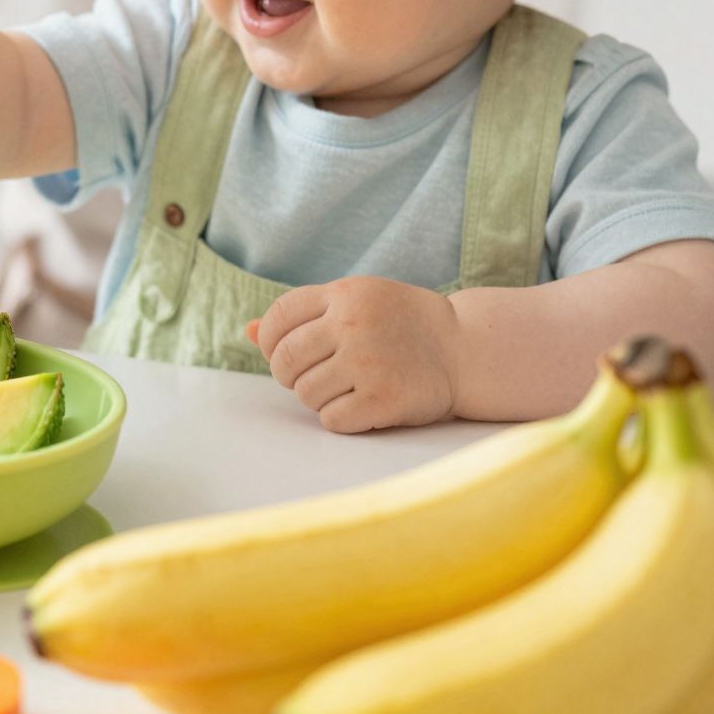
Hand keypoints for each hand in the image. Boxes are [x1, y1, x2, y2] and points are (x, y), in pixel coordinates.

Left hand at [249, 277, 460, 433]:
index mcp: (345, 294)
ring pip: (305, 393)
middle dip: (289, 375)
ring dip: (319, 398)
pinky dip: (341, 419)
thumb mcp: (358, 302)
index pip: (278, 317)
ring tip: (347, 388)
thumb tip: (248, 332)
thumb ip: (305, 315)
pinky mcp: (383, 398)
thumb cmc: (404, 325)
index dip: (269, 341)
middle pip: (284, 360)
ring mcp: (368, 362)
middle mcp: (352, 324)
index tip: (282, 354)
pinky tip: (364, 405)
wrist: (466, 350)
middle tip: (314, 377)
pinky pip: (332, 420)